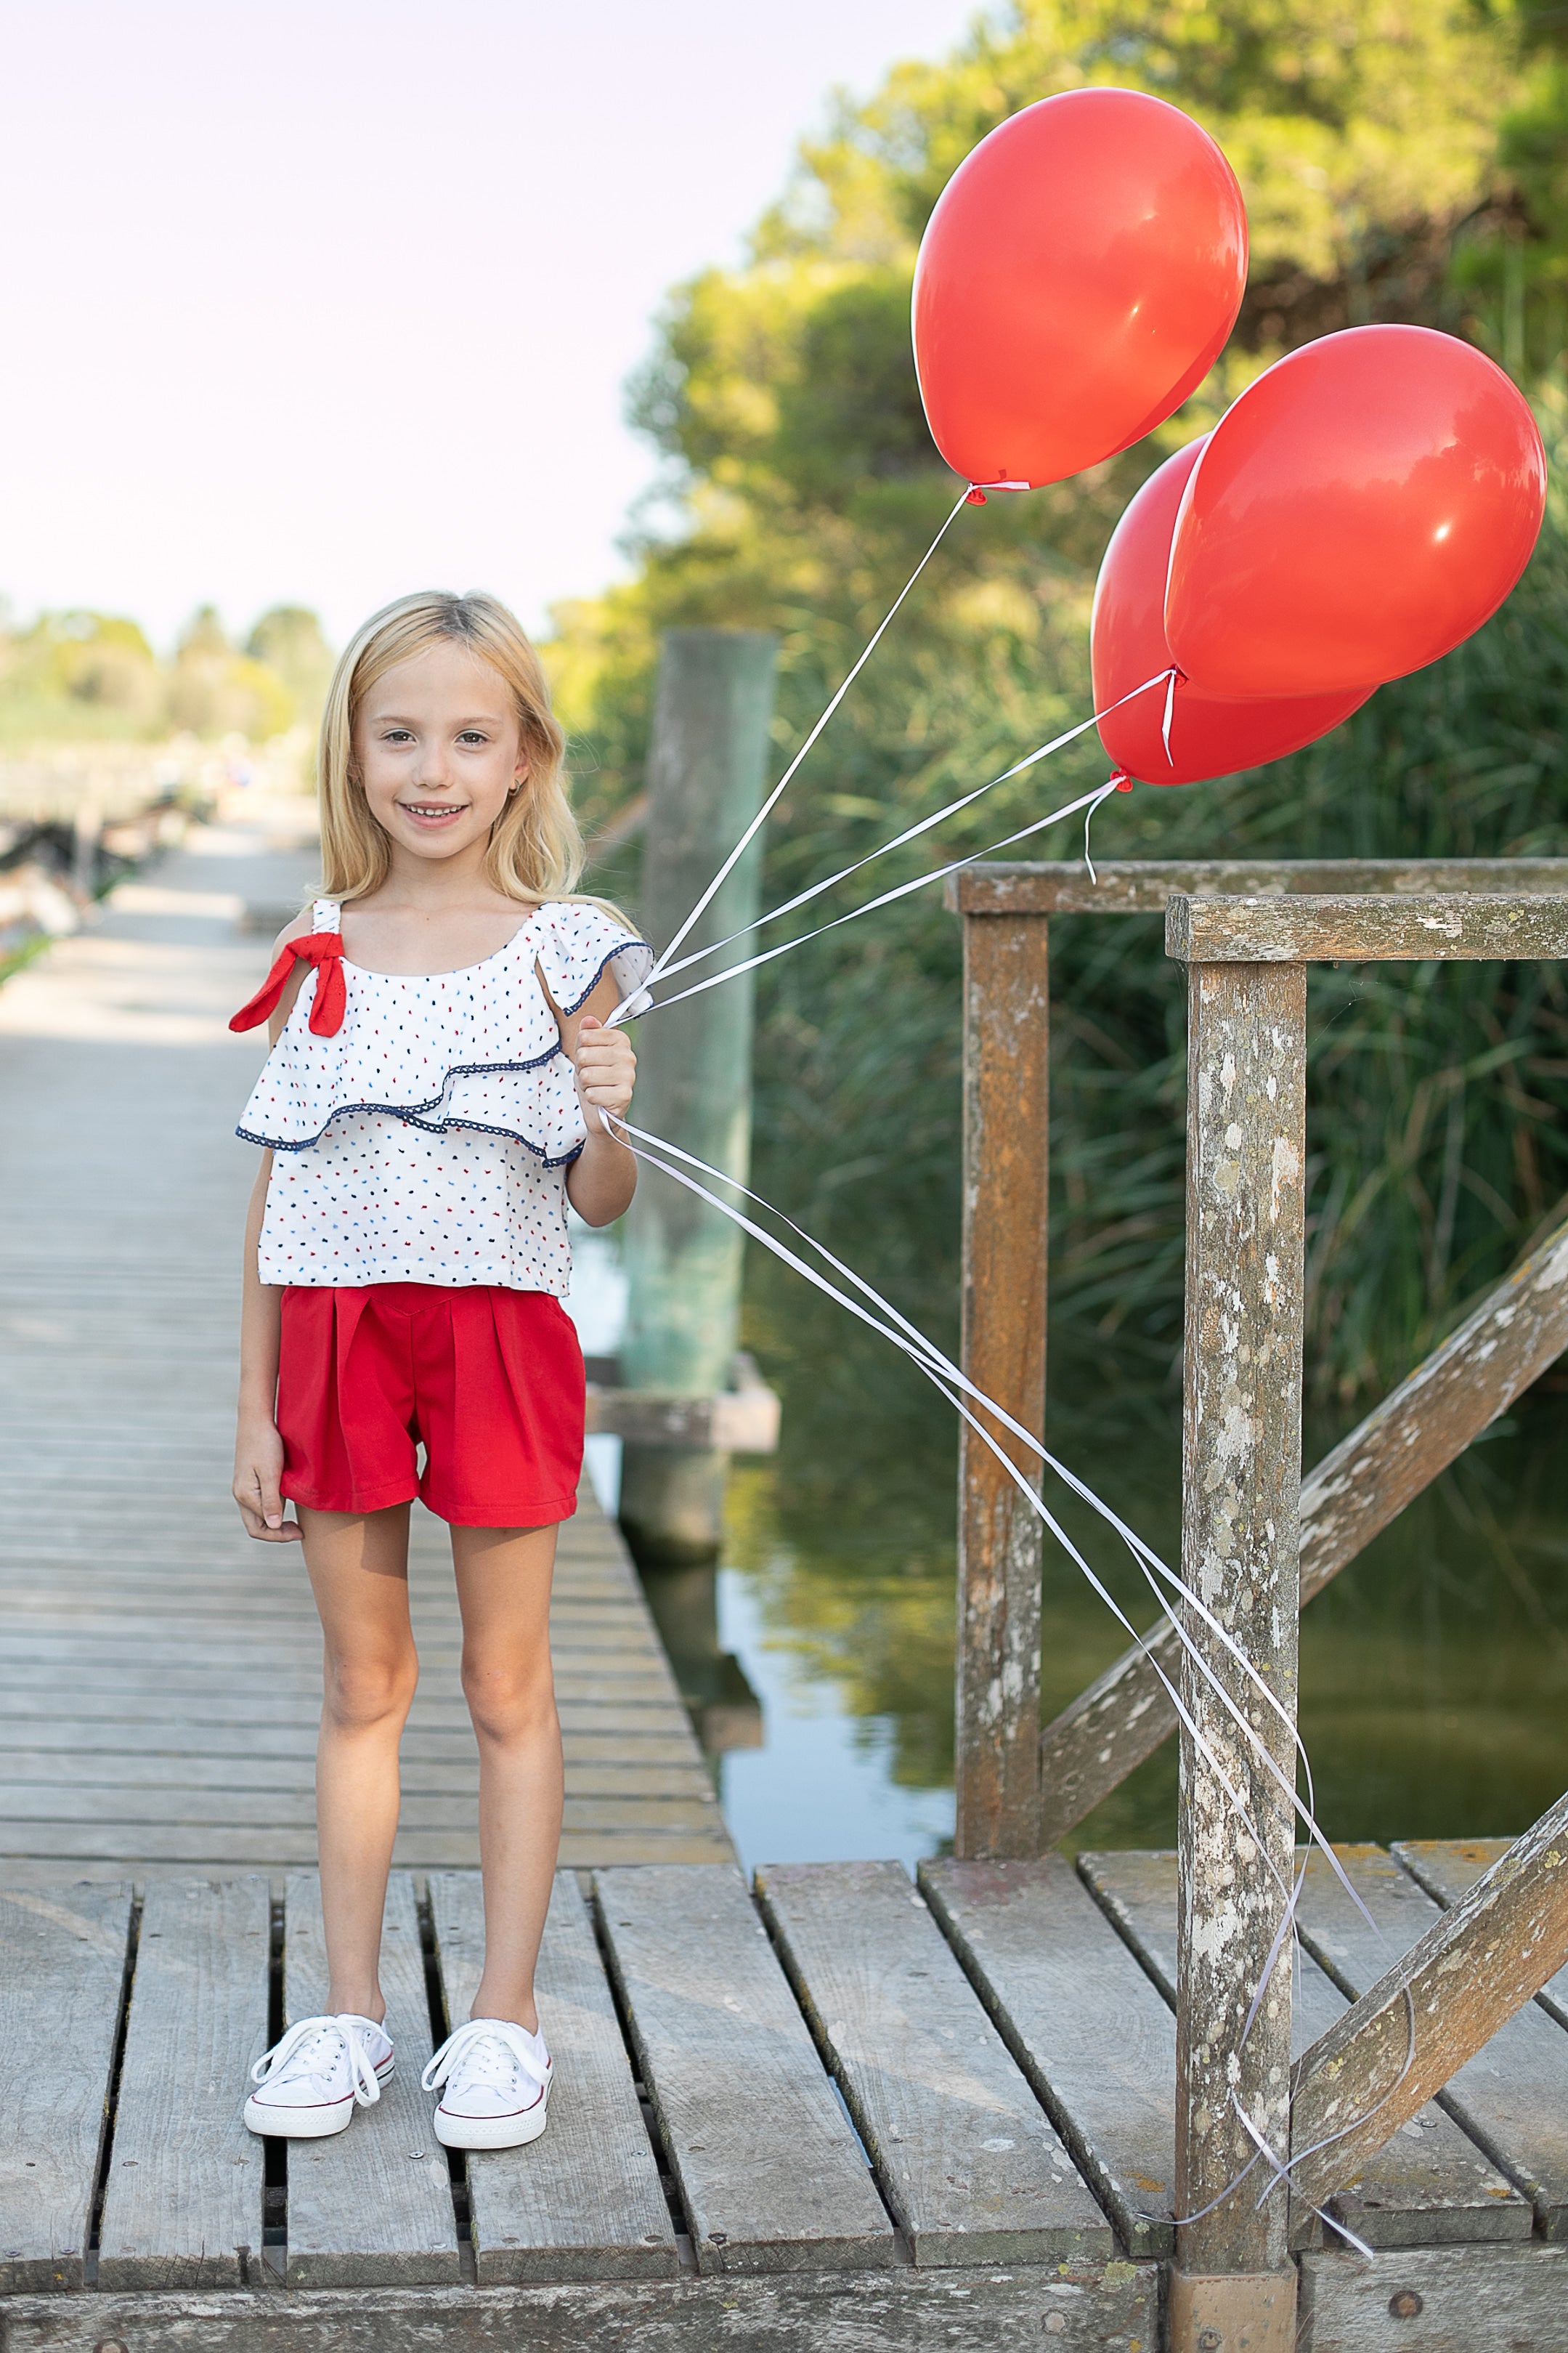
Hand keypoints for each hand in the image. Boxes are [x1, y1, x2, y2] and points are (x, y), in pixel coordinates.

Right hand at [233, 1415, 301, 1541]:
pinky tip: (287, 1504)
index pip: (262, 1529)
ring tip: (295, 1521)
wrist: (256, 1420)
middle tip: (298, 1531)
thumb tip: (274, 1527)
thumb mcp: (272, 1473)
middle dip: (276, 1534)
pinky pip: (258, 1504)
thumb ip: (272, 1501)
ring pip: (256, 1517)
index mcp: (245, 1495)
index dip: (281, 1536)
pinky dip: (272, 1511)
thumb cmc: (266, 1443)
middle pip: (255, 1527)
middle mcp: (240, 1495)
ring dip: (275, 1523)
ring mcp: (242, 1488)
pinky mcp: (248, 1481)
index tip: (301, 1533)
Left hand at [573, 1015, 635, 1133]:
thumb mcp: (586, 1052)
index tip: (590, 1059)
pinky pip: (592, 1094)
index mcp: (620, 1040)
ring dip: (585, 1085)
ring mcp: (628, 1076)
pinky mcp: (624, 1096)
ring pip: (586, 1075)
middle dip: (581, 1069)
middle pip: (584, 1055)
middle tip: (592, 1076)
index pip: (585, 1036)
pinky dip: (591, 1098)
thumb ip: (587, 1034)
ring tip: (596, 1086)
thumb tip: (588, 1019)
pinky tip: (600, 1098)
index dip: (580, 1050)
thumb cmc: (594, 1078)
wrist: (601, 1107)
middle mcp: (628, 1056)